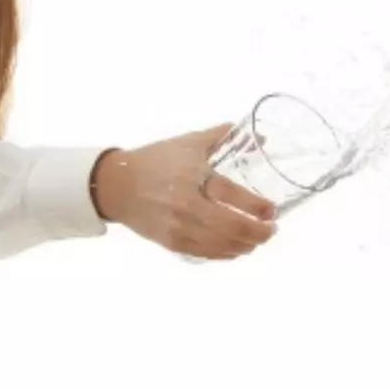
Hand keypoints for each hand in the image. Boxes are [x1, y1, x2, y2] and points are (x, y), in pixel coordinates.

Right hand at [91, 126, 277, 259]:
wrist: (117, 185)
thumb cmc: (155, 160)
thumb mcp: (188, 143)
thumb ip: (222, 137)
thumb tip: (256, 134)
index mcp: (193, 176)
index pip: (231, 194)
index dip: (256, 206)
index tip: (272, 211)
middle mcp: (186, 204)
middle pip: (231, 226)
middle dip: (258, 232)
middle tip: (271, 230)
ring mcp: (178, 226)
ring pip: (221, 244)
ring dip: (246, 246)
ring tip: (258, 240)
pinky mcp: (171, 242)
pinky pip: (206, 253)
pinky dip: (226, 254)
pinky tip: (237, 249)